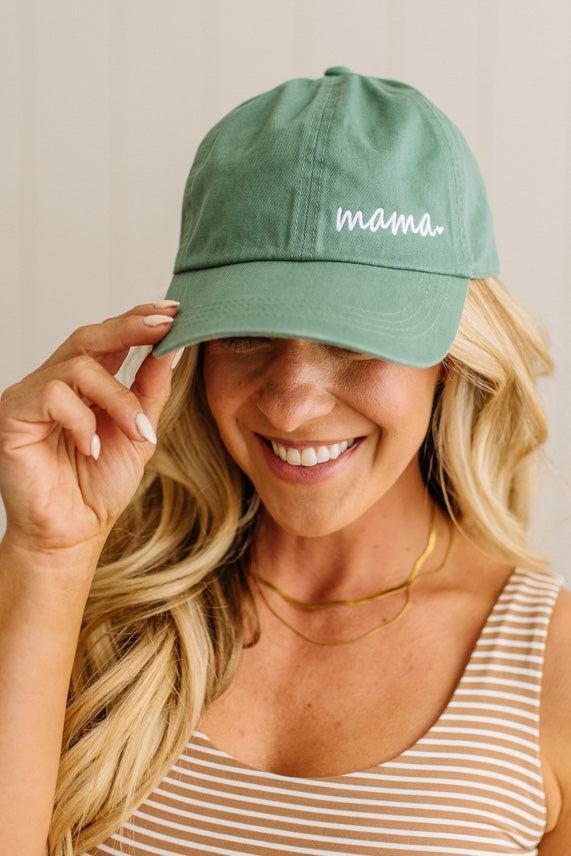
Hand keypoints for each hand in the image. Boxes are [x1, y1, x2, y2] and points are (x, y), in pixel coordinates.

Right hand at [0, 301, 182, 559]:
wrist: (73, 533)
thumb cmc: (99, 487)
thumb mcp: (138, 434)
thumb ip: (150, 391)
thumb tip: (172, 349)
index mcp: (85, 384)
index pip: (109, 337)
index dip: (138, 319)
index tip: (174, 311)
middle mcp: (55, 382)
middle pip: (89, 336)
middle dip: (131, 328)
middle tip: (165, 325)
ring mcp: (31, 395)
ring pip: (79, 367)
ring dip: (119, 399)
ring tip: (137, 434)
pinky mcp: (13, 414)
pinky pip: (53, 395)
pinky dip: (82, 421)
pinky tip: (93, 448)